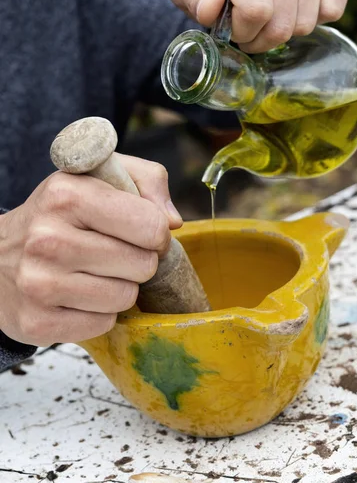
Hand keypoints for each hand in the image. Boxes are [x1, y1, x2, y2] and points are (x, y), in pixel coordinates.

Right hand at [0, 155, 181, 346]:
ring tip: (94, 273)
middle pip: (143, 264)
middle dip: (138, 260)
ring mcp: (39, 283)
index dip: (156, 232)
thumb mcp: (98, 178)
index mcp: (67, 194)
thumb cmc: (60, 216)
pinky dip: (100, 313)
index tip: (141, 232)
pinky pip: (104, 324)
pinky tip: (78, 295)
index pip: (151, 225)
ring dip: (120, 288)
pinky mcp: (37, 321)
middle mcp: (48, 238)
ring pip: (126, 297)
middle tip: (114, 253)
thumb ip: (147, 180)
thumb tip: (173, 222)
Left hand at [167, 0, 347, 52]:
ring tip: (269, 18)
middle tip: (249, 28)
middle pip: (281, 24)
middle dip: (261, 38)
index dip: (243, 32)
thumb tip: (213, 7)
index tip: (231, 28)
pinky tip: (294, 7)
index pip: (256, 11)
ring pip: (305, 24)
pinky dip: (313, 21)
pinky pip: (331, 12)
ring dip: (284, 34)